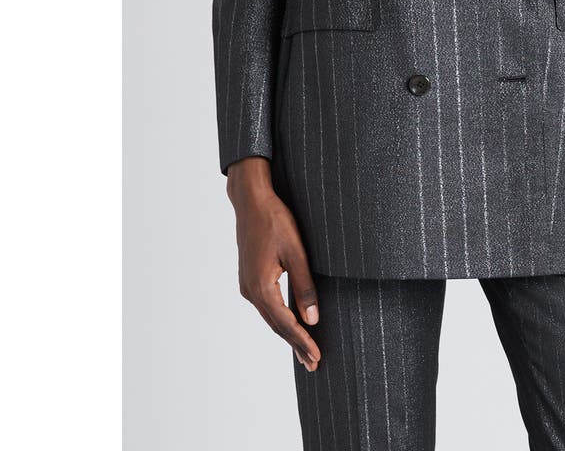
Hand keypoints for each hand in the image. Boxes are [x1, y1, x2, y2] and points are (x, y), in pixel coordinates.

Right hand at [227, 157, 321, 370]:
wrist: (251, 201)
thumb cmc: (275, 221)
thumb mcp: (296, 252)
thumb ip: (305, 286)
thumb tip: (313, 318)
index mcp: (261, 287)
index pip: (285, 324)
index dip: (302, 342)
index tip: (316, 357)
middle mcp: (250, 291)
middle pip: (276, 325)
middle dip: (296, 344)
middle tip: (313, 363)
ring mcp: (247, 285)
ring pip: (271, 317)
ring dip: (288, 333)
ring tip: (305, 350)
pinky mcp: (250, 278)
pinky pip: (267, 306)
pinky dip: (280, 319)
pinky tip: (290, 323)